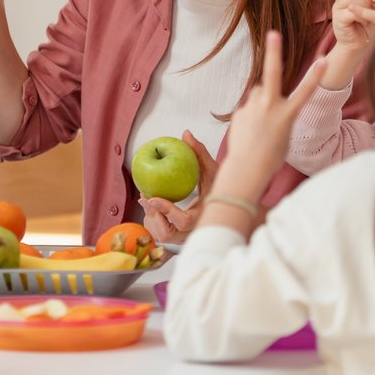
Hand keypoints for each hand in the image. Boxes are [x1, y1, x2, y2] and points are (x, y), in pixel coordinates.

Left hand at [139, 130, 217, 244]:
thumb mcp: (213, 170)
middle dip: (154, 215)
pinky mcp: (177, 240)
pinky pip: (159, 235)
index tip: (153, 197)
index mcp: (204, 217)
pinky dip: (153, 221)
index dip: (167, 211)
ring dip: (152, 218)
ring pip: (161, 236)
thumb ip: (200, 153)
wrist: (228, 211)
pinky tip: (152, 206)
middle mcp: (194, 232)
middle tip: (145, 197)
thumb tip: (186, 134)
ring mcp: (185, 239)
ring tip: (148, 199)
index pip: (183, 221)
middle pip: (167, 233)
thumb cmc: (220, 188)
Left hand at [216, 32, 326, 192]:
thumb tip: (262, 98)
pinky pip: (249, 108)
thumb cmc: (272, 156)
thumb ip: (277, 112)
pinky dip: (251, 115)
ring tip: (261, 125)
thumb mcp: (283, 134)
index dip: (316, 77)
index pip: (305, 93)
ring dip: (262, 101)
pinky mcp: (240, 111)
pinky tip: (250, 132)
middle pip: (272, 74)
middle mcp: (270, 107)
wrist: (248, 168)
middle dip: (274, 52)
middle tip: (273, 33)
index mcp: (287, 115)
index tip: (323, 61)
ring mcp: (253, 108)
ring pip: (259, 94)